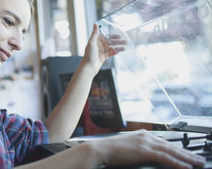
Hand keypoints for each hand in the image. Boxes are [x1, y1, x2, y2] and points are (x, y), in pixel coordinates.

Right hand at [80, 130, 205, 168]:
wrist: (100, 150)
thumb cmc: (109, 151)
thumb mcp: (127, 148)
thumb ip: (139, 150)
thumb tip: (145, 156)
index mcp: (141, 135)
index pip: (164, 142)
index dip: (177, 149)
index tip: (187, 154)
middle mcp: (146, 136)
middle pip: (171, 145)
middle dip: (186, 153)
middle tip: (199, 159)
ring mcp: (146, 143)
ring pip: (172, 151)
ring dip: (187, 158)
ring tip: (199, 163)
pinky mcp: (145, 151)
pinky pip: (166, 158)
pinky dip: (178, 162)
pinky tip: (186, 166)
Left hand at [82, 23, 125, 70]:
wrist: (88, 67)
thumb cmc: (88, 55)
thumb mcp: (91, 43)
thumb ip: (94, 33)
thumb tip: (95, 23)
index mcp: (96, 41)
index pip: (106, 36)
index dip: (113, 35)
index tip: (119, 35)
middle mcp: (99, 45)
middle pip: (110, 42)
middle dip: (118, 42)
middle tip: (125, 41)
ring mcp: (101, 51)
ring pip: (111, 48)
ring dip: (118, 48)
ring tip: (124, 48)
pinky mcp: (103, 57)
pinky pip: (110, 54)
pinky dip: (115, 53)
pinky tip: (119, 52)